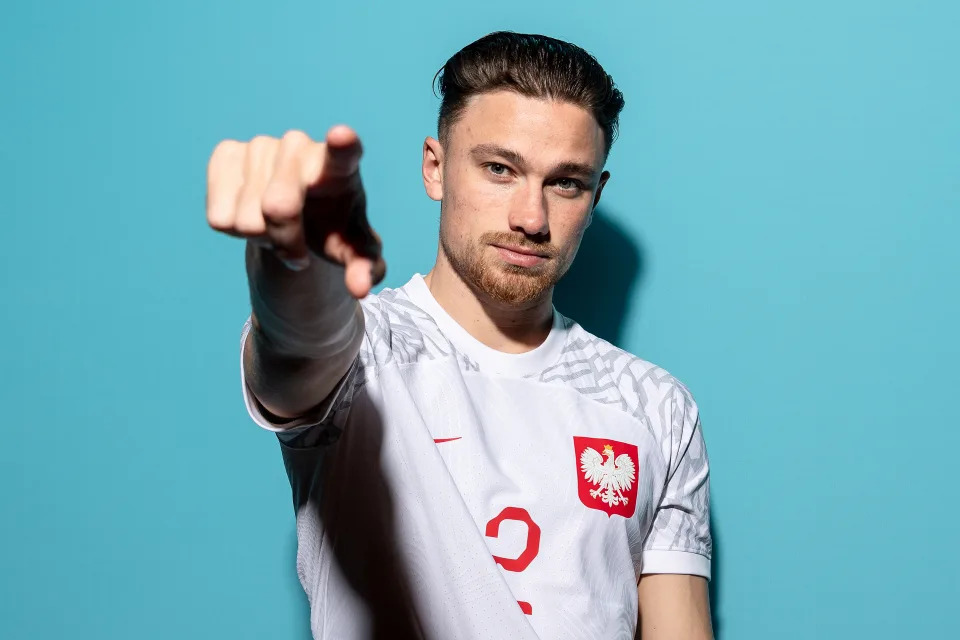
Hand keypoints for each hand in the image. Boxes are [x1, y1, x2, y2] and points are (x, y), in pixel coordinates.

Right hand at [206, 125, 384, 297]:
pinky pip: (218, 217)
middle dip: (285, 241)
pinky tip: (250, 214)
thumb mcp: (355, 252)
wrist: (298, 216)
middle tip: (297, 247)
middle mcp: (300, 145)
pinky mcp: (226, 153)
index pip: (344, 152)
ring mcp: (261, 145)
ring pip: (244, 219)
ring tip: (275, 227)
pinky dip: (233, 231)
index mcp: (340, 166)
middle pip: (278, 207)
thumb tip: (361, 288)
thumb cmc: (332, 229)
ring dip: (261, 239)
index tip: (342, 137)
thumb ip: (365, 269)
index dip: (342, 144)